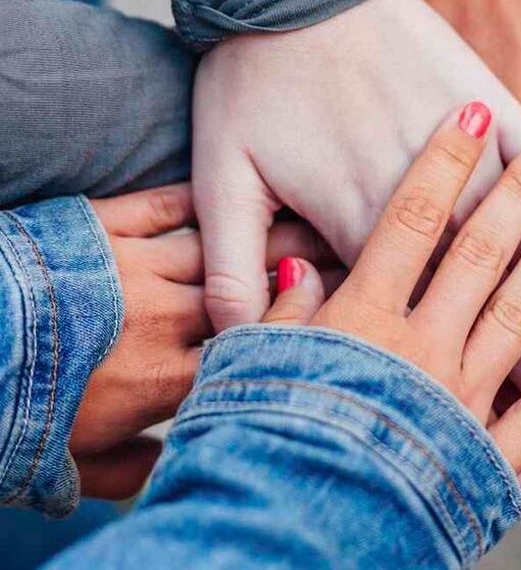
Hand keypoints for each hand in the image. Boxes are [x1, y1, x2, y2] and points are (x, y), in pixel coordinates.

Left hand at [74, 185, 329, 498]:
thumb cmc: (11, 415)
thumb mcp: (77, 465)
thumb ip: (139, 469)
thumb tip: (176, 463)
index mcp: (167, 377)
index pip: (258, 349)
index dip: (306, 330)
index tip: (346, 315)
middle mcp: (163, 316)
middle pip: (254, 290)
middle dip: (308, 274)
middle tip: (352, 253)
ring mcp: (132, 264)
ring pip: (223, 244)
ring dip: (272, 232)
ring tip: (313, 218)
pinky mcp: (98, 226)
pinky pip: (164, 204)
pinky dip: (201, 198)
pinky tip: (238, 186)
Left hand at [193, 0, 520, 425]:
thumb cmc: (247, 79)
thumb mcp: (219, 177)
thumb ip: (235, 267)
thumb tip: (241, 340)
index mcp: (361, 230)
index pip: (430, 321)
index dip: (487, 377)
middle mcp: (425, 202)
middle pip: (497, 290)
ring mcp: (462, 149)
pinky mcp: (486, 100)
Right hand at [260, 105, 520, 471]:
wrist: (287, 530)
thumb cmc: (258, 441)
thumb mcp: (247, 362)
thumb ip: (267, 309)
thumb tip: (295, 265)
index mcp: (362, 319)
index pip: (410, 220)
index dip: (442, 161)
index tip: (470, 112)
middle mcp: (420, 348)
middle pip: (478, 256)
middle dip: (518, 199)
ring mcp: (459, 398)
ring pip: (518, 316)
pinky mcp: (481, 450)